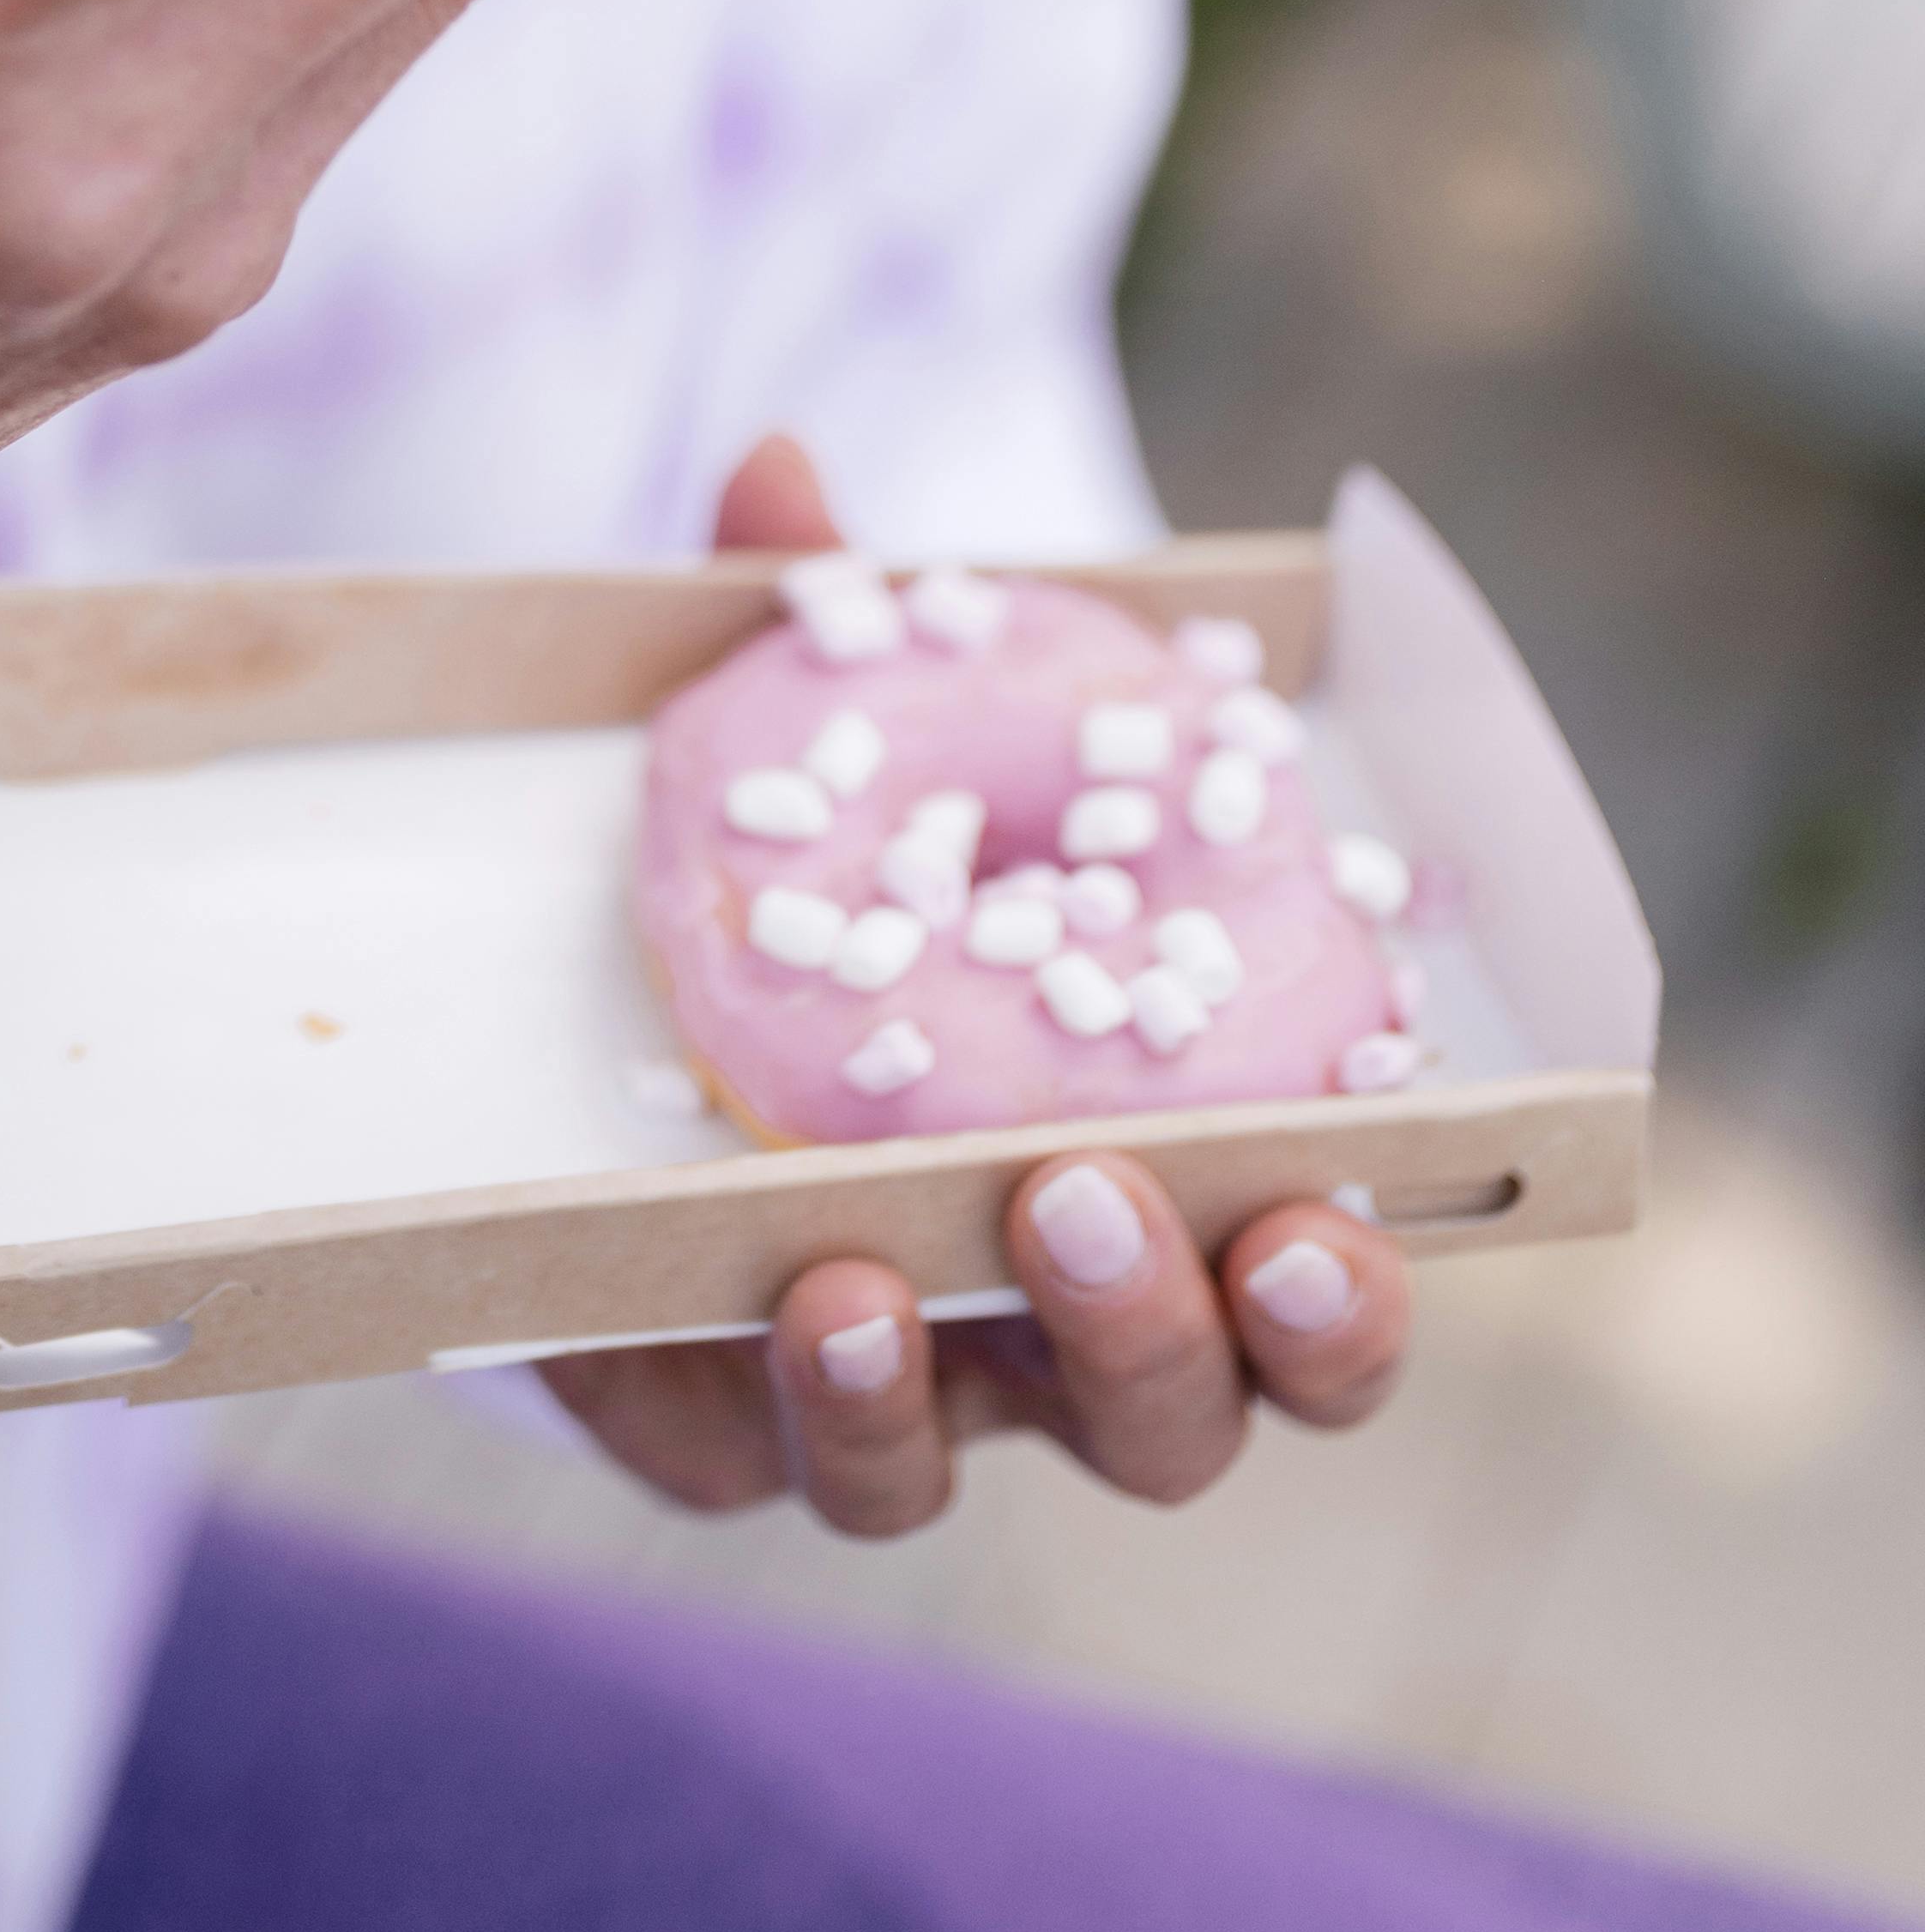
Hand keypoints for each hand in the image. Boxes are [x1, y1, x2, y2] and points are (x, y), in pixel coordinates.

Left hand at [540, 434, 1410, 1528]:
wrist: (588, 1053)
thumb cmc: (803, 900)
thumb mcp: (831, 762)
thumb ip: (825, 632)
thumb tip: (777, 465)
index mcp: (1144, 1175)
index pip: (1301, 1281)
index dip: (1342, 1287)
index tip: (1333, 1206)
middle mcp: (1033, 1319)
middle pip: (1173, 1419)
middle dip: (1161, 1335)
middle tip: (1092, 1197)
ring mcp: (882, 1384)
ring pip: (964, 1466)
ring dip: (931, 1382)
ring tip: (870, 1269)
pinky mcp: (717, 1426)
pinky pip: (770, 1464)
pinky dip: (801, 1399)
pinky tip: (789, 1296)